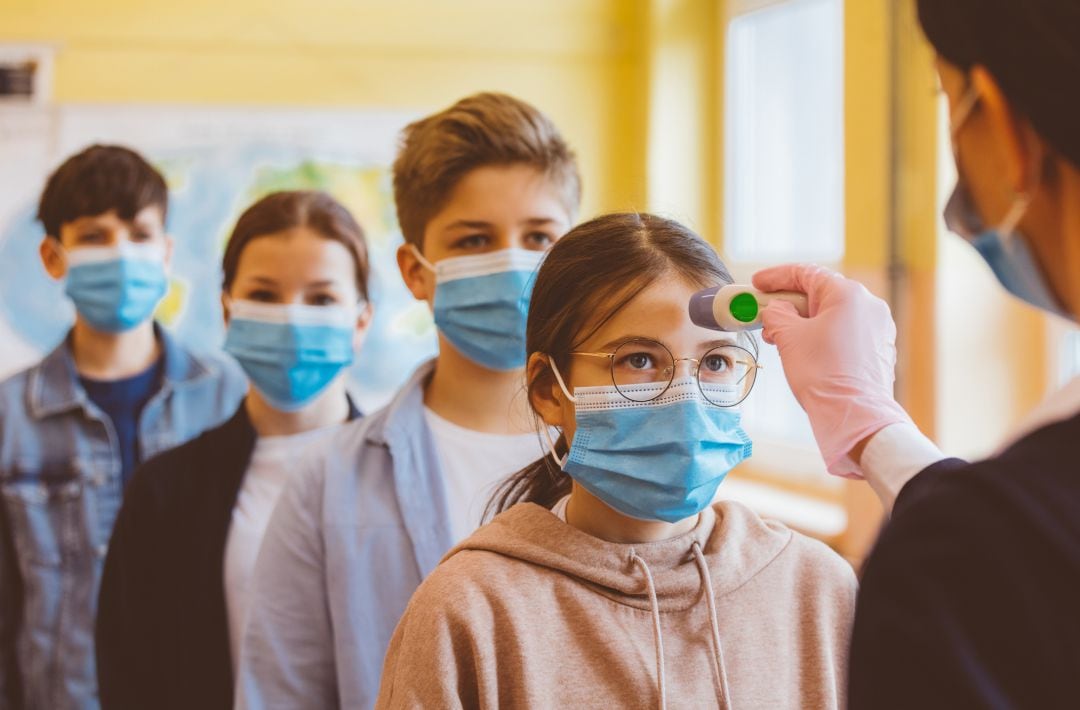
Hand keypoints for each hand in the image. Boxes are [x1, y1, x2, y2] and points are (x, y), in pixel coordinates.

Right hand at [752, 264, 912, 477]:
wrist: (855, 416)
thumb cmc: (822, 374)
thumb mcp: (789, 338)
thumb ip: (777, 315)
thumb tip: (777, 311)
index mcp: (848, 294)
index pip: (807, 273)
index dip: (777, 277)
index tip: (757, 283)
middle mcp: (869, 305)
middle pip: (821, 294)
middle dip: (789, 305)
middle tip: (765, 315)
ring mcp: (878, 328)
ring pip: (833, 315)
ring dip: (804, 322)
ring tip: (780, 339)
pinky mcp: (879, 350)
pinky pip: (845, 333)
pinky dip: (822, 336)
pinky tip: (804, 351)